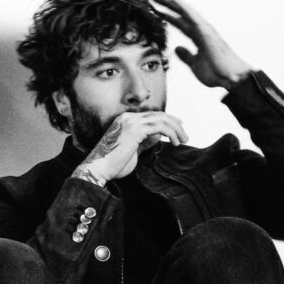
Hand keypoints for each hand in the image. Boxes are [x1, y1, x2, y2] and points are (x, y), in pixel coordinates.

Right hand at [74, 111, 189, 184]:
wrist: (98, 169)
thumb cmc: (112, 164)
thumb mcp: (132, 150)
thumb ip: (143, 141)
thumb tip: (157, 136)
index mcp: (125, 121)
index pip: (152, 116)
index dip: (168, 121)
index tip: (179, 130)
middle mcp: (127, 118)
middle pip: (159, 115)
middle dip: (175, 124)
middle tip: (185, 136)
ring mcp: (131, 122)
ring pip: (162, 119)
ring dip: (175, 129)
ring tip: (183, 140)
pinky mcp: (135, 129)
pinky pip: (159, 126)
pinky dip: (170, 132)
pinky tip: (174, 141)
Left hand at [152, 0, 253, 89]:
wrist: (231, 79)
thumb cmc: (217, 73)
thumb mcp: (195, 64)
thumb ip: (186, 56)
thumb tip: (177, 48)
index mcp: (198, 38)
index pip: (180, 24)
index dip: (168, 17)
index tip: (156, 11)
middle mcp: (201, 31)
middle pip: (181, 15)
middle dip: (168, 7)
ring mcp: (204, 29)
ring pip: (185, 12)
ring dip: (172, 3)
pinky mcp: (206, 31)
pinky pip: (192, 16)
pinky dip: (182, 7)